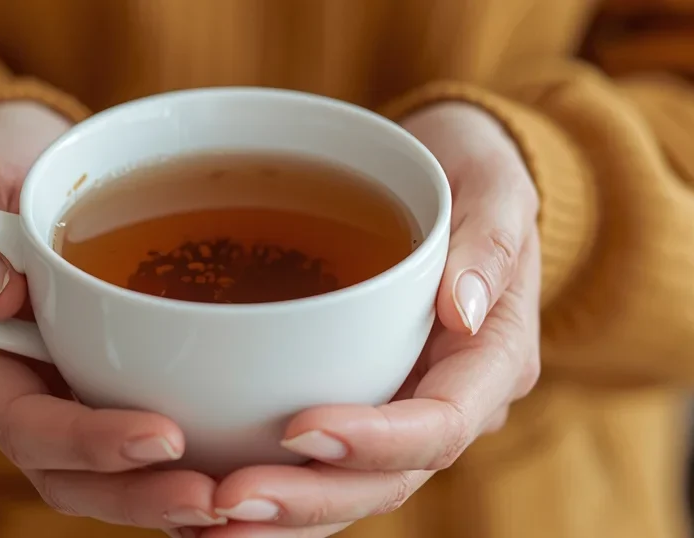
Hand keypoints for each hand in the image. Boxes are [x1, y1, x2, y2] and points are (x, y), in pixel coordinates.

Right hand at [0, 102, 224, 532]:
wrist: (30, 173)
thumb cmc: (0, 172)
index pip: (27, 424)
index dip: (90, 443)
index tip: (165, 437)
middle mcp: (18, 394)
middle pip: (70, 476)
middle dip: (141, 495)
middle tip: (215, 496)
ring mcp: (62, 400)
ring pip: (107, 479)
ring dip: (166, 497)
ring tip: (234, 500)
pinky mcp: (104, 392)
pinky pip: (137, 449)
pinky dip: (182, 469)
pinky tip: (236, 474)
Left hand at [194, 103, 541, 537]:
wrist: (445, 176)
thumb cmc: (467, 173)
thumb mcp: (492, 182)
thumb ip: (490, 241)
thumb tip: (461, 310)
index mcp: (493, 358)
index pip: (442, 424)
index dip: (375, 441)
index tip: (300, 429)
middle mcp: (451, 401)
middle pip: (388, 479)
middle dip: (310, 499)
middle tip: (229, 499)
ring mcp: (405, 408)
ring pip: (351, 488)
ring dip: (282, 515)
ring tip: (204, 519)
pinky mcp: (365, 401)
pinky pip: (324, 463)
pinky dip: (275, 484)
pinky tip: (210, 493)